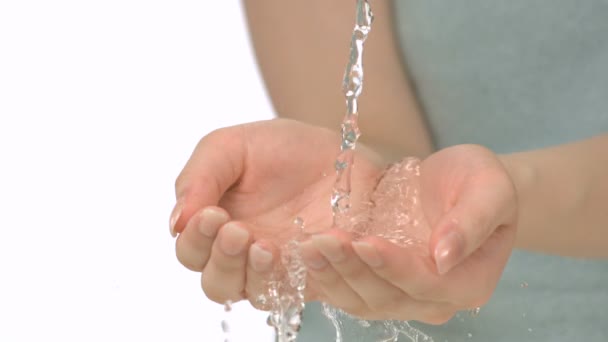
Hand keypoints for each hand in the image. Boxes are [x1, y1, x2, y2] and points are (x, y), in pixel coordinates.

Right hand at [170, 119, 383, 304]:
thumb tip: (176, 223)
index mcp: (215, 227)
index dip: (196, 239)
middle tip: (238, 230)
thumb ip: (198, 179)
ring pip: (255, 294)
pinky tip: (304, 247)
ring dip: (255, 274)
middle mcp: (242, 254)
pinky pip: (302, 290)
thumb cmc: (280, 147)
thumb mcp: (230, 147)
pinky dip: (297, 275)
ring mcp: (279, 267)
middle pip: (217, 283)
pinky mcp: (315, 273)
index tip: (212, 213)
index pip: (191, 251)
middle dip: (224, 260)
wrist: (337, 149)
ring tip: (267, 246)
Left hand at [300, 144, 517, 323]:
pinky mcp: (378, 283)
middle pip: (387, 297)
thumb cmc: (480, 182)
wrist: (459, 184)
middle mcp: (434, 298)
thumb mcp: (489, 189)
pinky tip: (305, 252)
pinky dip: (326, 275)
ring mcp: (403, 294)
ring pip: (362, 299)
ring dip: (332, 274)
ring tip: (307, 246)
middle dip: (353, 269)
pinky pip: (348, 289)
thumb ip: (472, 221)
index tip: (366, 241)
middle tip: (323, 240)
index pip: (427, 284)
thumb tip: (445, 256)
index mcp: (467, 282)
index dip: (394, 267)